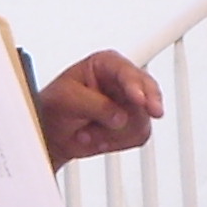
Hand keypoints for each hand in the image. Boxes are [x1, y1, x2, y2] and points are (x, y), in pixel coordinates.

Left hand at [38, 50, 165, 163]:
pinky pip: (138, 136)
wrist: (51, 133)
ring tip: (88, 133)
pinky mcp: (133, 125)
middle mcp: (123, 82)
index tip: (139, 99)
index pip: (127, 73)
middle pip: (148, 92)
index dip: (135, 86)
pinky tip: (97, 138)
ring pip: (142, 119)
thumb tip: (119, 116)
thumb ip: (95, 105)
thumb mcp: (68, 99)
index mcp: (106, 65)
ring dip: (113, 132)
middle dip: (149, 104)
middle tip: (154, 111)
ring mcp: (130, 105)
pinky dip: (116, 142)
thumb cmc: (55, 106)